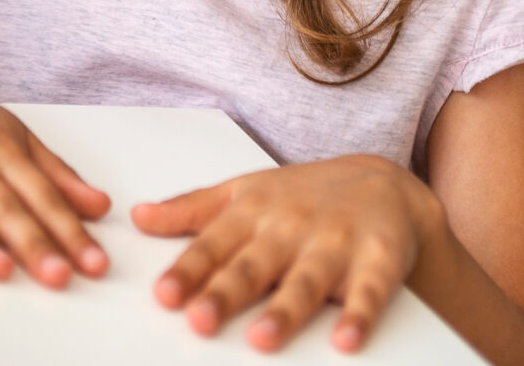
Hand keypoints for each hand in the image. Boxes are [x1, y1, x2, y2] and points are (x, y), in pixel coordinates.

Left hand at [135, 154, 435, 353]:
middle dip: (226, 293)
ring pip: (306, 281)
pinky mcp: (379, 260)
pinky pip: (370, 291)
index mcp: (254, 212)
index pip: (214, 245)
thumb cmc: (305, 195)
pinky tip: (347, 340)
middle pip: (254, 266)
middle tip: (200, 320)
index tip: (164, 296)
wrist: (385, 183)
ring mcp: (336, 243)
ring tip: (262, 339)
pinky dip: (360, 314)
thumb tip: (139, 217)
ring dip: (285, 311)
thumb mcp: (245, 191)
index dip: (188, 271)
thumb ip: (192, 209)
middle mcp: (291, 227)